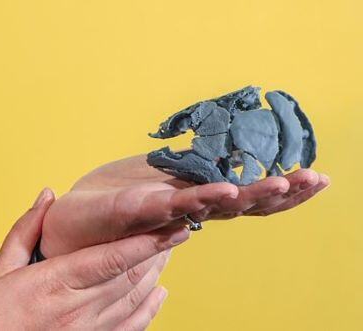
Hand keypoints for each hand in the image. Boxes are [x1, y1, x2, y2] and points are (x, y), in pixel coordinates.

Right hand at [0, 189, 186, 330]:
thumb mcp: (0, 269)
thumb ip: (27, 229)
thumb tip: (48, 195)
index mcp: (53, 283)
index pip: (110, 259)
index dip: (144, 243)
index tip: (169, 227)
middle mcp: (76, 310)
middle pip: (129, 277)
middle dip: (157, 253)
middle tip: (178, 229)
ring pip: (134, 300)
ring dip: (155, 275)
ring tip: (169, 252)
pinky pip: (130, 327)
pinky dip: (149, 309)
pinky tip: (159, 293)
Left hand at [40, 155, 330, 257]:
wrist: (63, 224)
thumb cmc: (107, 204)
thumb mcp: (150, 178)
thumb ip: (181, 173)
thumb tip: (210, 154)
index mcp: (192, 199)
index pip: (245, 196)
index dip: (281, 190)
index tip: (317, 176)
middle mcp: (183, 211)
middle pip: (241, 203)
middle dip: (280, 193)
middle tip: (316, 180)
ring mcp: (161, 212)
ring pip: (212, 206)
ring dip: (247, 195)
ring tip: (280, 185)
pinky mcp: (132, 210)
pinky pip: (169, 205)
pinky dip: (198, 198)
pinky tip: (221, 192)